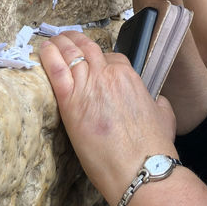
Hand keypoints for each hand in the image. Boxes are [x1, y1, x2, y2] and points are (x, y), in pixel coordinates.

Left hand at [39, 32, 177, 205]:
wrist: (141, 167)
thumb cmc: (153, 147)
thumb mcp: (164, 116)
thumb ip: (157, 102)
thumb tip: (155, 101)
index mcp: (128, 76)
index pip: (110, 58)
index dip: (99, 59)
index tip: (91, 61)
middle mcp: (107, 75)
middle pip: (87, 49)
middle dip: (75, 41)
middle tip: (66, 38)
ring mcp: (88, 86)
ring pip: (70, 54)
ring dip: (60, 43)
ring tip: (52, 40)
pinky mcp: (71, 102)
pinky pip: (56, 70)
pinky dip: (48, 56)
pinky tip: (43, 49)